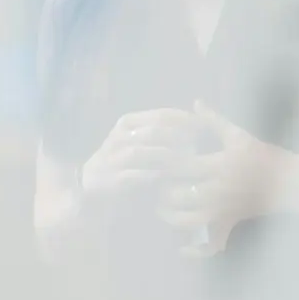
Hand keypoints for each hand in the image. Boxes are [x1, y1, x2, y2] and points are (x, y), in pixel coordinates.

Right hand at [81, 109, 197, 198]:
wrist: (94, 185)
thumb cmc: (128, 161)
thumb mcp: (145, 140)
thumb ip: (167, 129)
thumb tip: (201, 114)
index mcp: (128, 122)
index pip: (162, 115)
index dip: (186, 120)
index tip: (204, 128)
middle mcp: (118, 137)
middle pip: (152, 132)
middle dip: (177, 138)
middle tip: (198, 147)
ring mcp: (110, 159)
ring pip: (139, 152)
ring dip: (164, 157)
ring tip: (184, 162)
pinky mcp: (108, 180)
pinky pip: (131, 175)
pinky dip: (150, 176)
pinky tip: (166, 178)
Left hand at [156, 101, 278, 256]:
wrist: (288, 180)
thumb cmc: (262, 155)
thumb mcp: (239, 135)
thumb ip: (214, 121)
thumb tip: (195, 103)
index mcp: (220, 164)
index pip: (183, 165)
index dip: (164, 164)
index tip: (152, 161)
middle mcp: (220, 189)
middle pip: (181, 195)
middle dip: (163, 192)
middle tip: (153, 186)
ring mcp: (224, 209)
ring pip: (189, 220)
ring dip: (172, 217)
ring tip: (162, 209)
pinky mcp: (230, 223)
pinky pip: (212, 244)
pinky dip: (195, 251)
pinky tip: (181, 249)